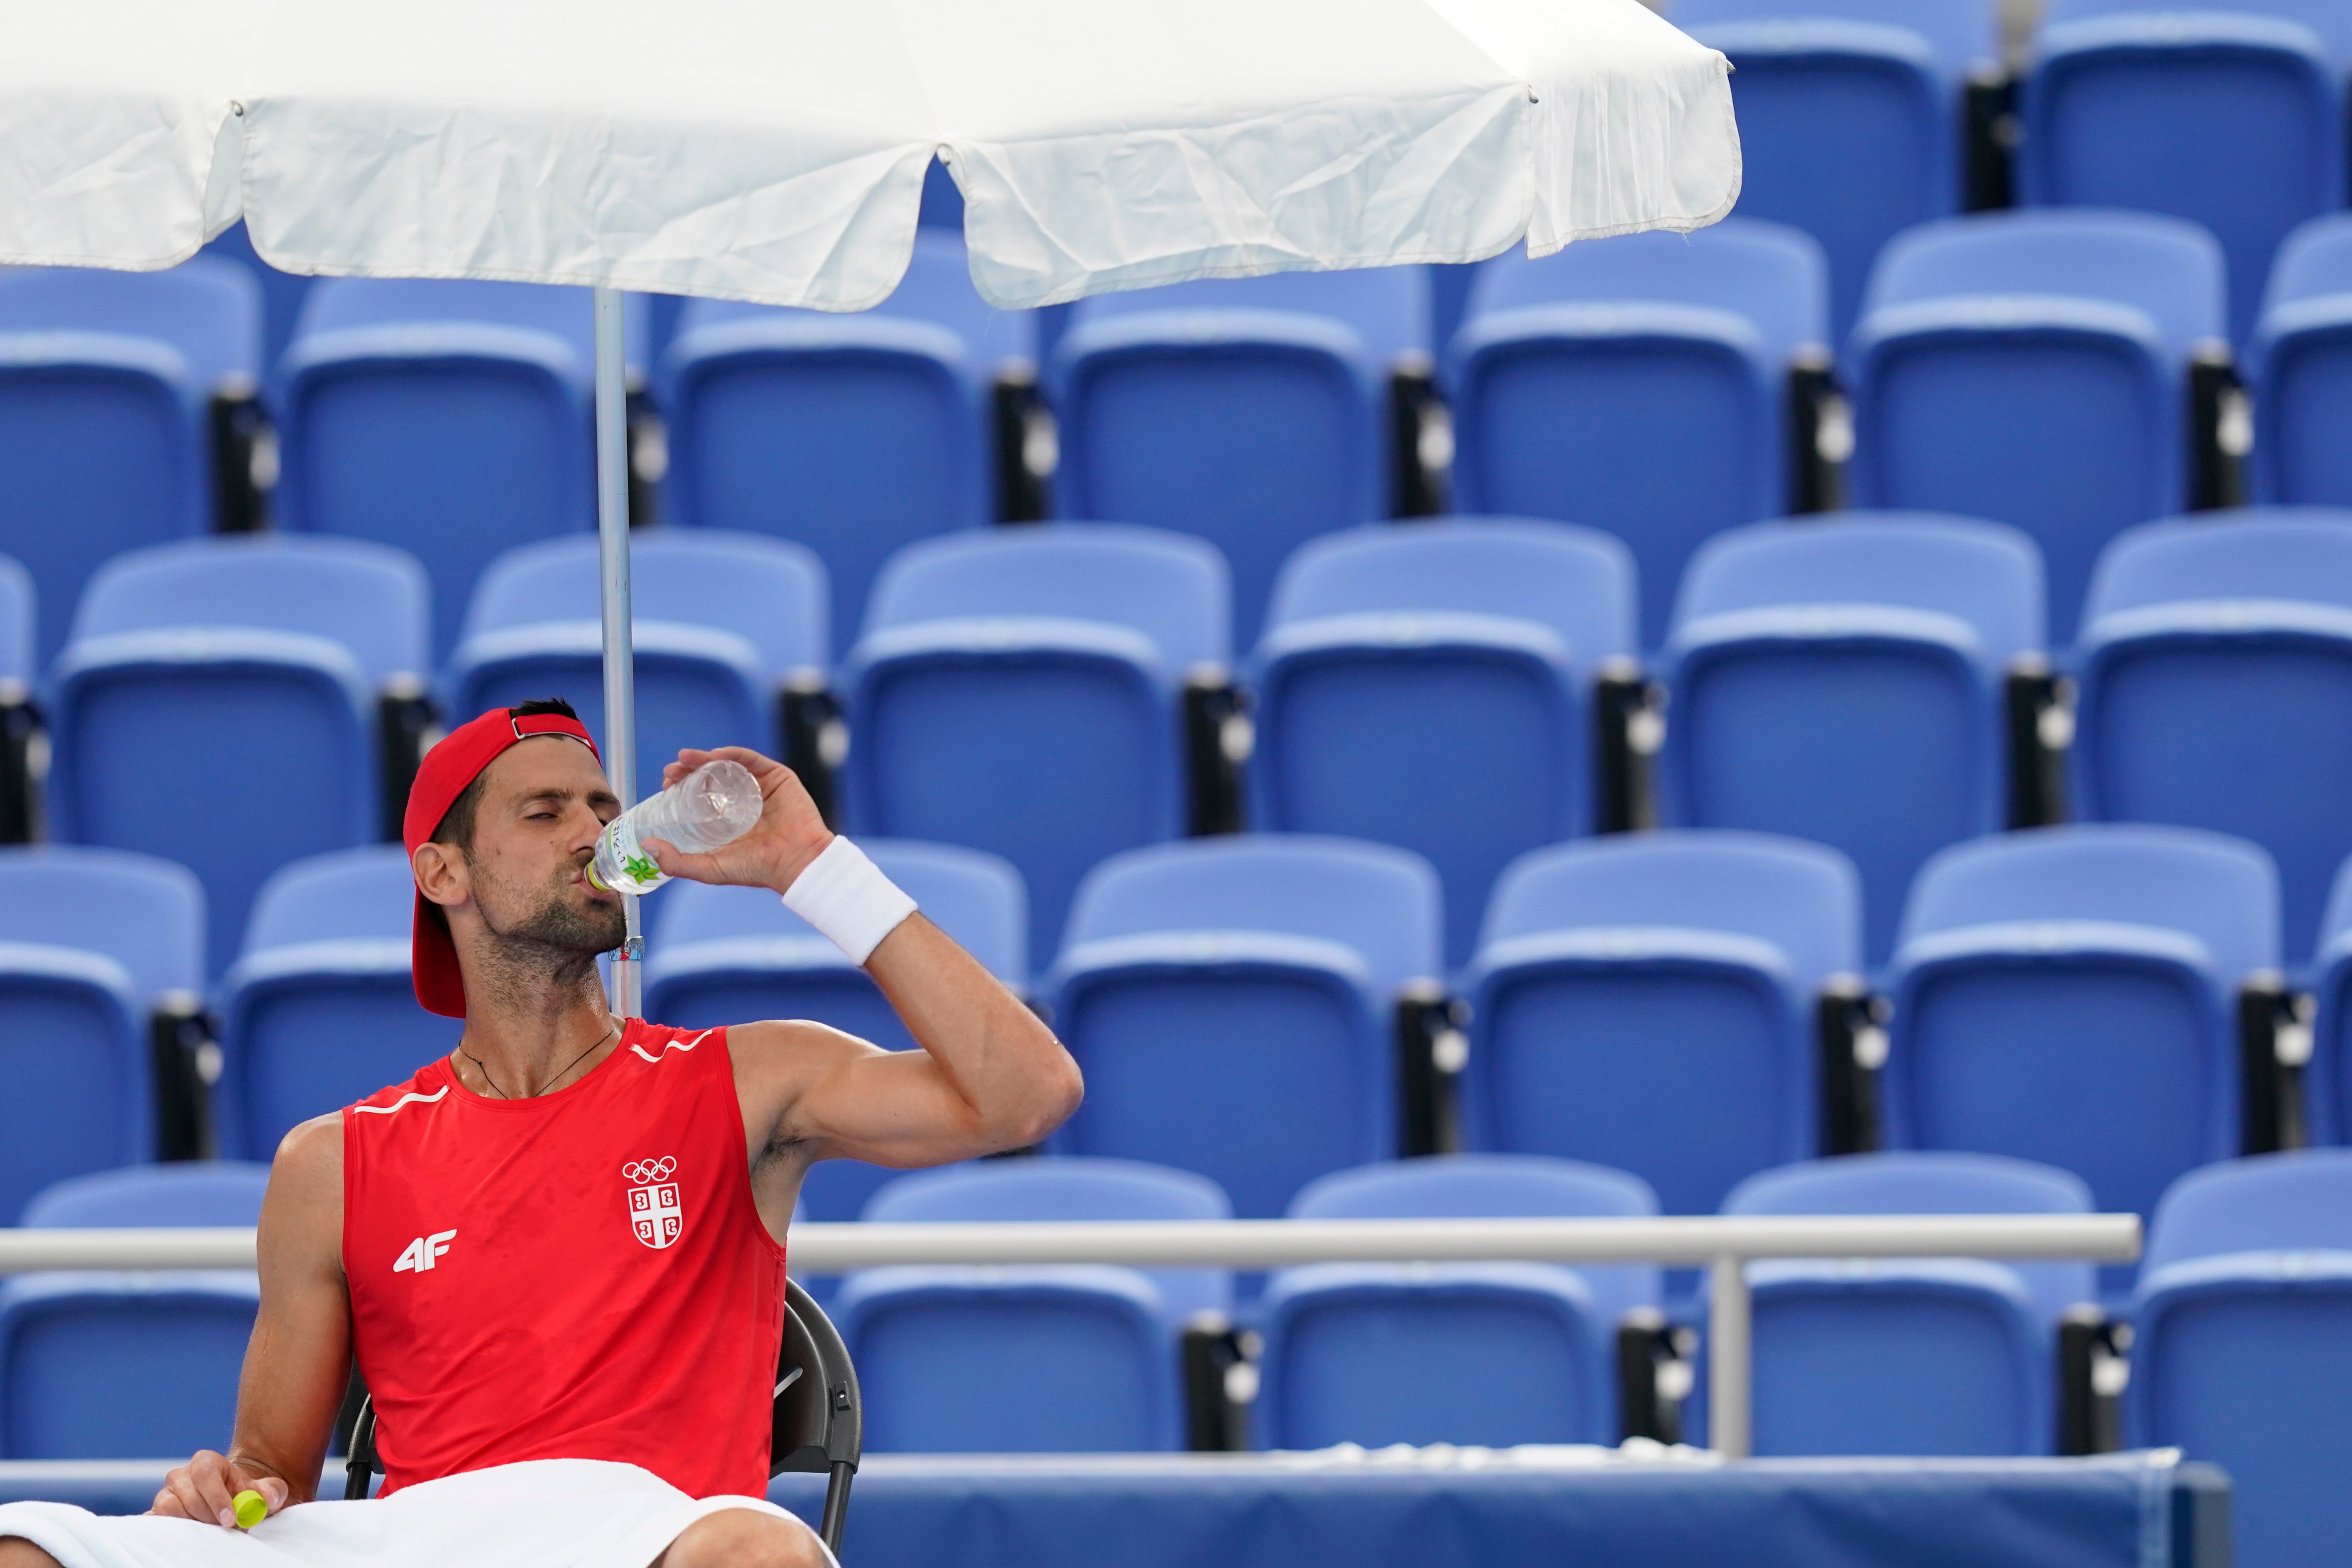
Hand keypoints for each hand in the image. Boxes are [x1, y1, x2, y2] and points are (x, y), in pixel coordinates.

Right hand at [150, 1450, 286, 1526]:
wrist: (227, 1500)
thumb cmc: (243, 1494)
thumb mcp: (262, 1490)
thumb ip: (271, 1490)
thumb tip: (268, 1497)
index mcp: (205, 1462)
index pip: (205, 1475)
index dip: (217, 1498)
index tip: (230, 1519)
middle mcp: (180, 1475)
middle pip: (188, 1497)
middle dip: (209, 1517)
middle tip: (225, 1530)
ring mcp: (164, 1494)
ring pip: (170, 1510)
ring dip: (192, 1525)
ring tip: (212, 1531)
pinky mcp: (155, 1512)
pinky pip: (154, 1522)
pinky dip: (166, 1530)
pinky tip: (186, 1536)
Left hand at [646, 747, 832, 896]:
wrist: (795, 862)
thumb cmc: (755, 869)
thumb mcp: (709, 868)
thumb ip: (677, 862)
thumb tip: (647, 845)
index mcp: (729, 821)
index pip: (700, 797)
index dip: (681, 788)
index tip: (665, 785)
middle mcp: (743, 801)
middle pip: (711, 778)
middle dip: (688, 771)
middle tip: (671, 771)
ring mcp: (760, 788)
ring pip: (728, 765)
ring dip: (704, 758)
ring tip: (684, 758)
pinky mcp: (777, 778)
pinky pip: (752, 760)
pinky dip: (733, 753)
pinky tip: (715, 754)